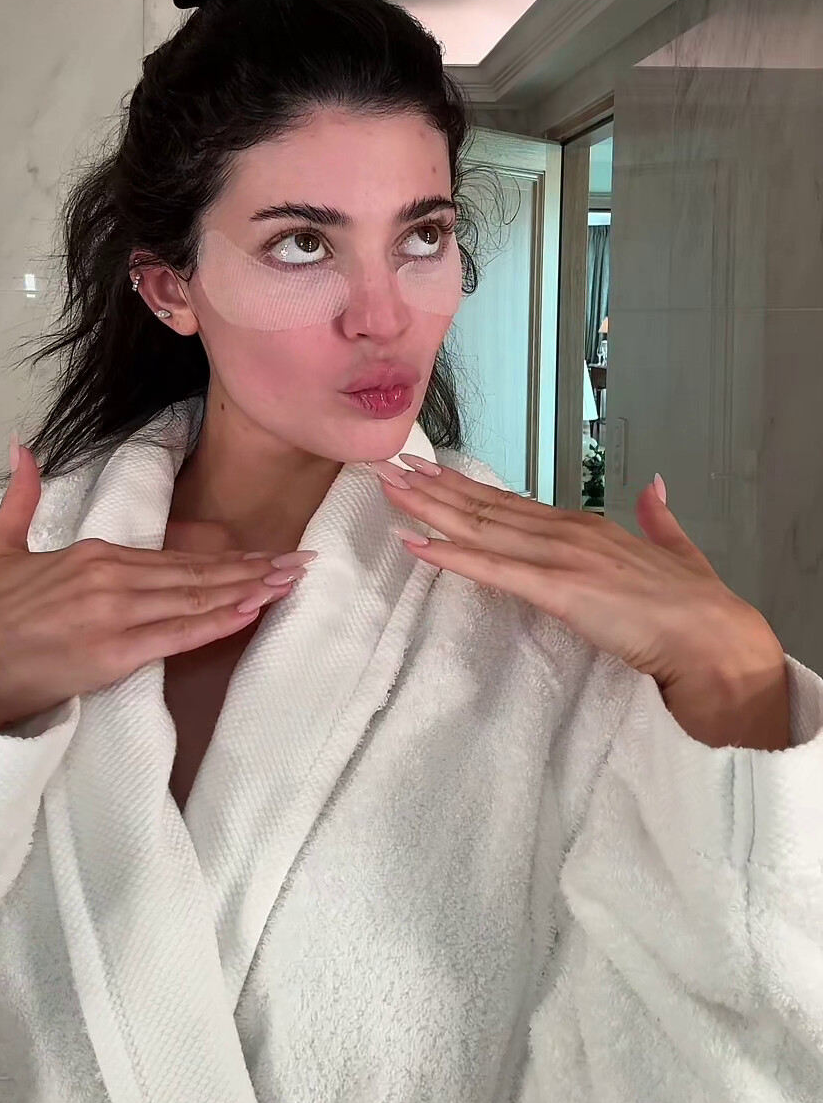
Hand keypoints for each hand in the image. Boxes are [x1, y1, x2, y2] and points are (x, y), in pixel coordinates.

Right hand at [0, 445, 298, 730]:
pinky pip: (179, 636)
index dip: (224, 557)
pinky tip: (250, 612)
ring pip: (196, 601)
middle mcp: (112, 578)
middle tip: (300, 563)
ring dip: (248, 591)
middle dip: (253, 569)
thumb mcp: (0, 546)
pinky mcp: (114, 653)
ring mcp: (116, 615)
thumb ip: (22, 496)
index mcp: (93, 555)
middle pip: (196, 575)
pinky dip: (218, 622)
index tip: (263, 554)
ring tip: (289, 583)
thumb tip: (23, 446)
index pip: (173, 557)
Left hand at [374, 457, 789, 746]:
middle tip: (388, 467)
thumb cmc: (695, 602)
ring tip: (389, 492)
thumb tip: (654, 484)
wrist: (714, 634)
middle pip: (486, 508)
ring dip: (430, 511)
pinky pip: (493, 571)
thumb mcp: (676, 548)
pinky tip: (417, 546)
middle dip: (433, 488)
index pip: (512, 503)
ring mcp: (560, 559)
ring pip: (481, 529)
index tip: (430, 471)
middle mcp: (566, 533)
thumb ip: (659, 517)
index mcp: (586, 527)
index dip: (467, 487)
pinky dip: (451, 557)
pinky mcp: (559, 591)